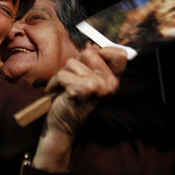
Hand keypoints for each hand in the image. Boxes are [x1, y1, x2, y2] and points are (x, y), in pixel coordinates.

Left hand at [32, 45, 126, 171]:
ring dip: (63, 74)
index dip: (103, 52)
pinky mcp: (82, 89)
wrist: (62, 128)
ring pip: (73, 63)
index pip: (119, 54)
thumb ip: (94, 66)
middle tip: (73, 80)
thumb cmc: (73, 102)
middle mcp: (110, 84)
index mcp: (114, 81)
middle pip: (90, 53)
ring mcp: (97, 87)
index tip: (89, 62)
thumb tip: (93, 47)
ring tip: (64, 88)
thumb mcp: (89, 83)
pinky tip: (56, 93)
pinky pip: (62, 74)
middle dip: (75, 64)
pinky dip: (54, 82)